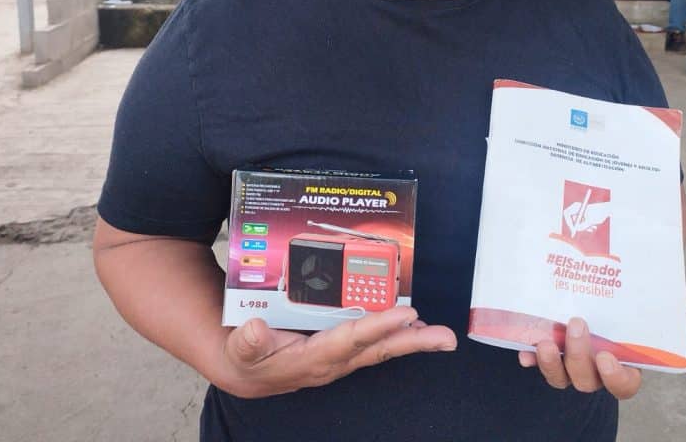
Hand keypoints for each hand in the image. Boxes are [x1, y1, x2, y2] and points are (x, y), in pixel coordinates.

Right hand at [214, 306, 456, 397]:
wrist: (247, 372)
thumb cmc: (246, 357)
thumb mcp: (239, 349)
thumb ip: (248, 340)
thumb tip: (258, 328)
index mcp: (310, 359)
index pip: (350, 341)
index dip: (378, 326)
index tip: (406, 314)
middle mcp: (332, 361)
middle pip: (378, 349)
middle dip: (413, 343)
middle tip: (445, 338)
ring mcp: (340, 357)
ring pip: (381, 347)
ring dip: (412, 340)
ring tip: (440, 334)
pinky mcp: (342, 350)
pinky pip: (373, 342)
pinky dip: (395, 334)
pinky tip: (413, 326)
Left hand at [517, 313, 685, 399]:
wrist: (598, 273)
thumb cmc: (632, 301)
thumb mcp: (657, 308)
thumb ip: (684, 325)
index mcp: (623, 362)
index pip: (623, 386)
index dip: (616, 377)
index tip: (609, 355)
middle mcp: (593, 365)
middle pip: (586, 380)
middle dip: (579, 359)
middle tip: (577, 325)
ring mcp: (567, 357)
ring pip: (558, 377)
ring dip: (551, 364)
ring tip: (544, 340)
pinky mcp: (544, 345)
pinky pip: (532, 360)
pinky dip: (527, 355)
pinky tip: (523, 344)